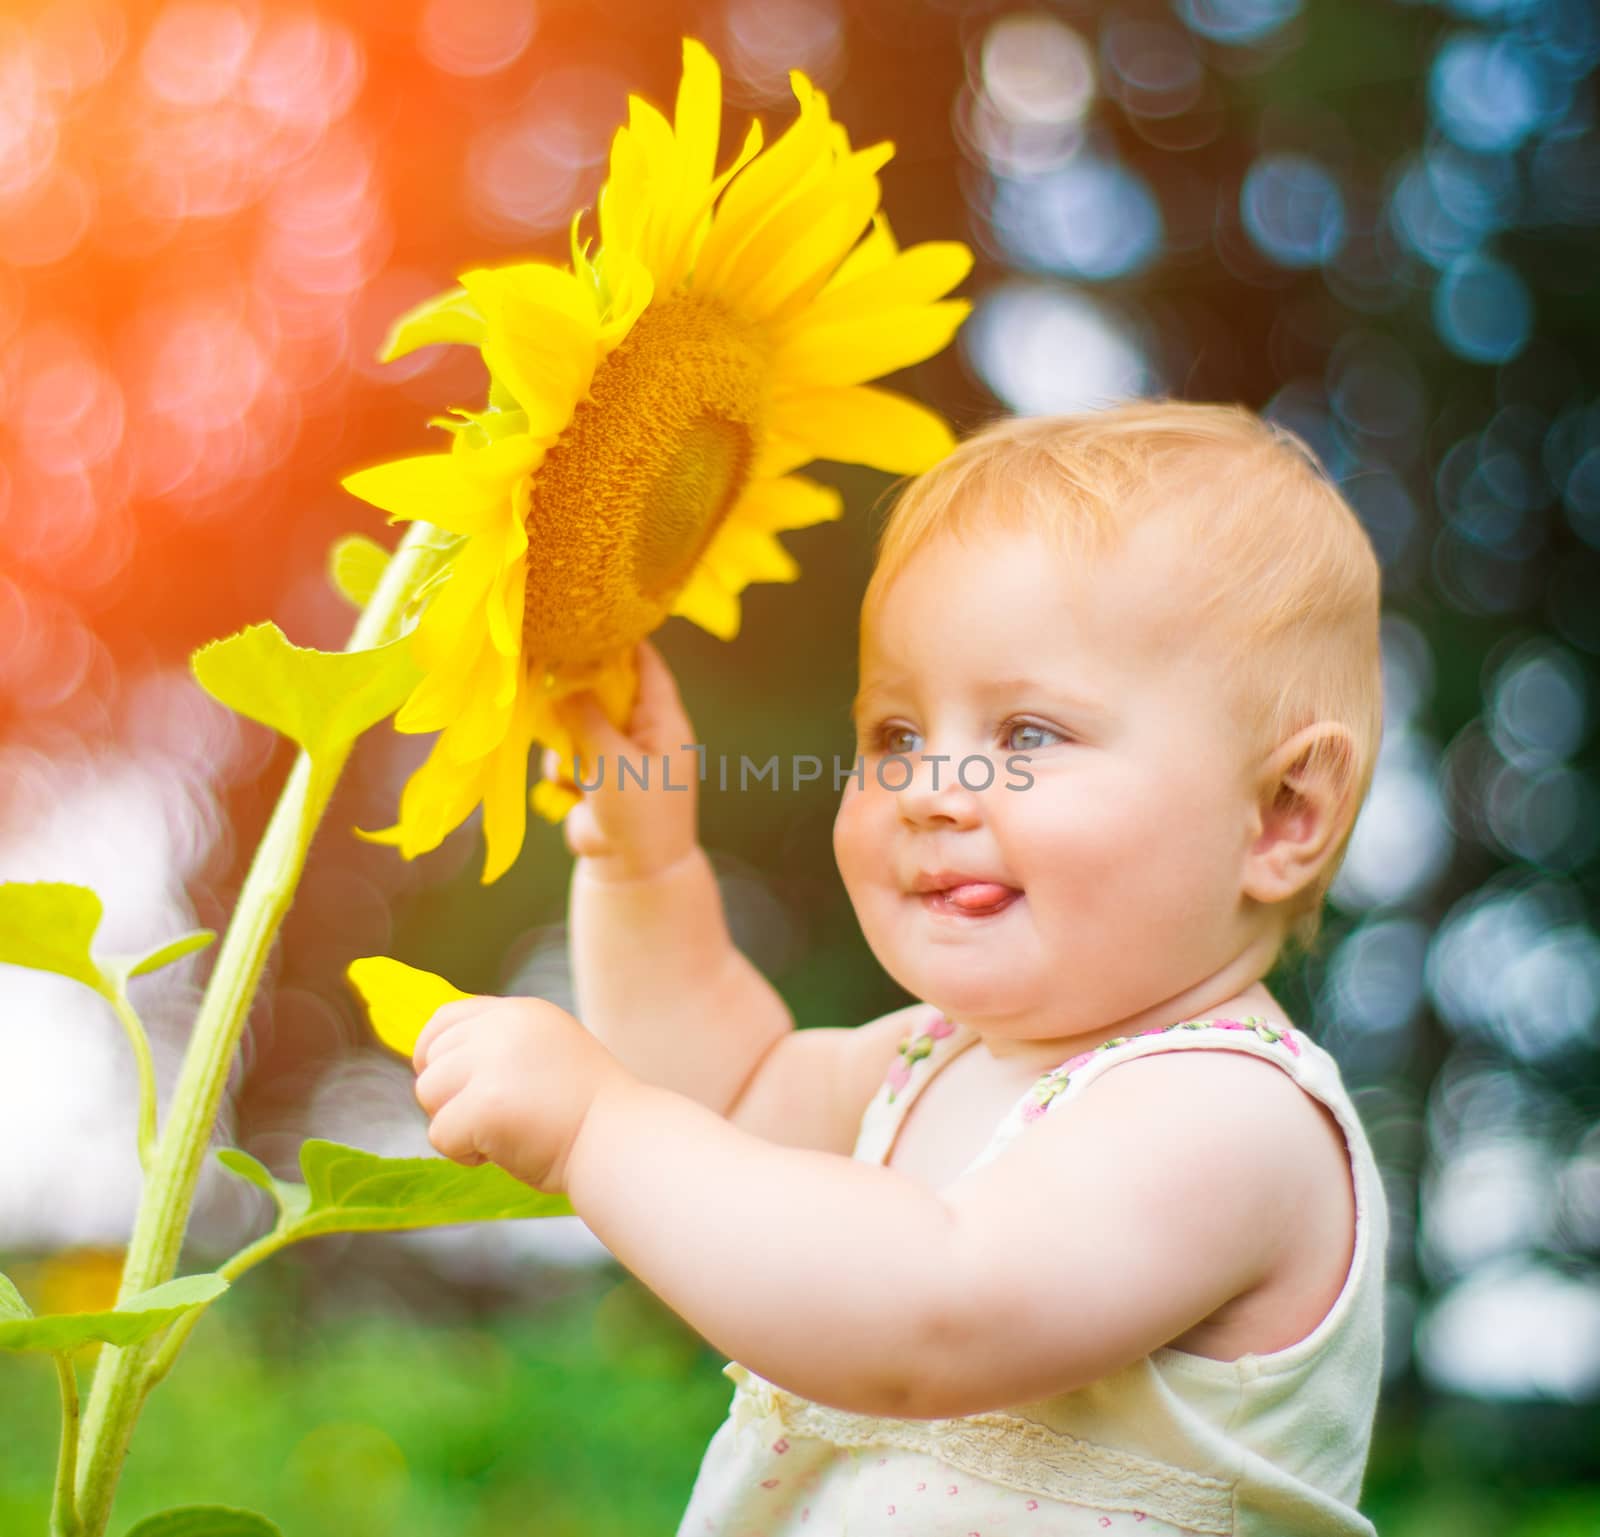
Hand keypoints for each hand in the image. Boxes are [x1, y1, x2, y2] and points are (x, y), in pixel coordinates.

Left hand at [412, 995, 630, 1193]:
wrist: (620, 1142)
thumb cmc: (585, 1112)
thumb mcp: (545, 1053)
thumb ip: (501, 1046)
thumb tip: (435, 1061)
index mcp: (521, 1012)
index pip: (445, 1018)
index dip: (433, 1053)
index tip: (448, 1085)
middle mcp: (503, 1026)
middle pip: (431, 1059)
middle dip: (449, 1096)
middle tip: (493, 1118)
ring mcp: (492, 1062)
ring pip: (428, 1094)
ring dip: (455, 1123)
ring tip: (501, 1134)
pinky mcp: (483, 1104)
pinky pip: (440, 1134)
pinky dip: (464, 1153)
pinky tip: (503, 1152)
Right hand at [543, 640, 701, 881]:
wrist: (634, 874)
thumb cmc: (639, 814)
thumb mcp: (612, 761)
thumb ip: (586, 717)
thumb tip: (563, 676)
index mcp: (663, 720)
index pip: (645, 663)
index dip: (619, 639)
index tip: (585, 620)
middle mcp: (642, 730)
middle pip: (604, 688)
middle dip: (576, 696)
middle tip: (549, 688)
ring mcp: (617, 753)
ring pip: (577, 722)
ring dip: (566, 743)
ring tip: (573, 773)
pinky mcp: (595, 775)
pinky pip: (567, 754)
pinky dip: (562, 771)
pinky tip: (570, 794)